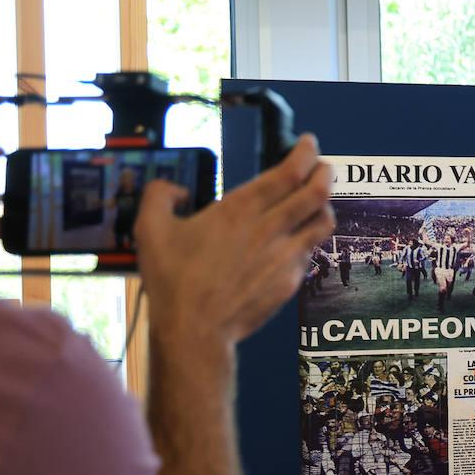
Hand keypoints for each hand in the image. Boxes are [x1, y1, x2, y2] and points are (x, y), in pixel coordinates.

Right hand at [134, 133, 333, 345]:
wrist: (196, 330)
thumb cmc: (173, 281)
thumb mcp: (150, 229)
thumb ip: (159, 196)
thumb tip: (173, 189)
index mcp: (240, 209)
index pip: (288, 172)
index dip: (306, 153)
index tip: (309, 144)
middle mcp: (270, 228)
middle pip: (317, 192)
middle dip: (325, 173)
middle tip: (323, 166)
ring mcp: (285, 256)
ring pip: (323, 222)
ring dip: (324, 206)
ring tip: (317, 201)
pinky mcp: (291, 281)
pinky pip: (310, 252)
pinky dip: (310, 239)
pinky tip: (300, 239)